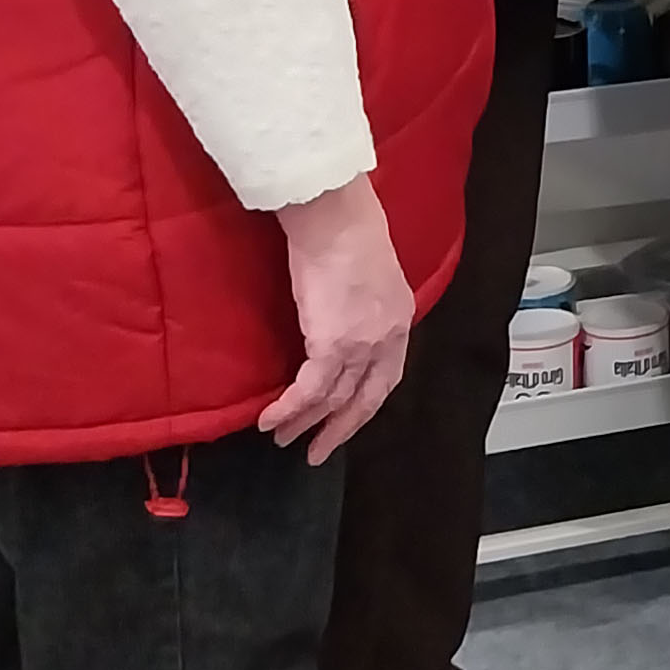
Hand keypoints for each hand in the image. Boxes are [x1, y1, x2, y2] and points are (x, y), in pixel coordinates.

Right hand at [262, 172, 411, 463]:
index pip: (387, 376)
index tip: (347, 418)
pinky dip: (289, 409)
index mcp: (399, 320)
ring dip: (305, 423)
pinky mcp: (332, 345)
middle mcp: (387, 338)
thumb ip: (363, 302)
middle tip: (317, 451)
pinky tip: (271, 420)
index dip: (365, 402)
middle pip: (365, 398)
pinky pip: (310, 391)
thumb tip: (342, 312)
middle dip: (340, 428)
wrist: (337, 217)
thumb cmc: (348, 230)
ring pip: (333, 399)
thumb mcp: (371, 272)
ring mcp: (362, 345)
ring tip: (282, 438)